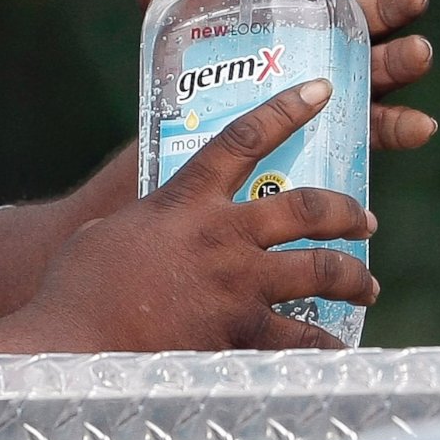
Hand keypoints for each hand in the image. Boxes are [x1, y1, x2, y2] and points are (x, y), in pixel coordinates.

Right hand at [22, 81, 377, 351]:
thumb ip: (151, 221)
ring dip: (351, 276)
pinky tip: (339, 349)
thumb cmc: (77, 287)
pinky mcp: (240, 334)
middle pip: (306, 207)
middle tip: (365, 221)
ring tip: (366, 286)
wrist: (73, 342)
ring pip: (319, 270)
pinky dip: (325, 345)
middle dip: (345, 212)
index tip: (322, 90)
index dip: (287, 108)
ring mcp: (237, 285)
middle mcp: (222, 235)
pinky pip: (301, 339)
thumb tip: (155, 224)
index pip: (245, 137)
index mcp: (186, 199)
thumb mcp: (111, 231)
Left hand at [124, 0, 438, 151]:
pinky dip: (403, 126)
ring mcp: (349, 79)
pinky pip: (382, 125)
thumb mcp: (185, 27)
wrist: (206, 140)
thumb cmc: (208, 64)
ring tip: (419, 54)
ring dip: (406, 57)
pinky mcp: (352, 127)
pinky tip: (422, 126)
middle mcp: (337, 33)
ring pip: (387, 62)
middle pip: (376, 7)